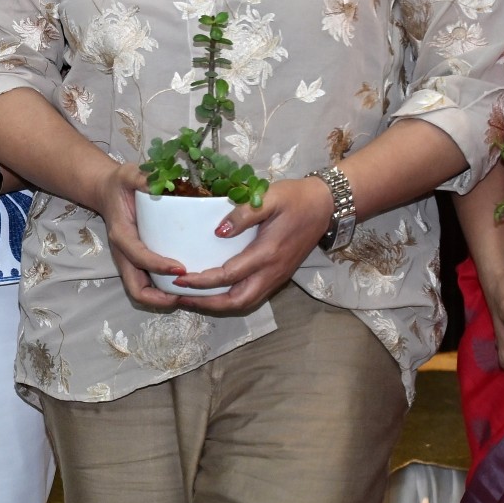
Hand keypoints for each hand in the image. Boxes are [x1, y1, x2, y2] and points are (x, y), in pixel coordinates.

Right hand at [89, 159, 184, 310]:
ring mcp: (130, 261)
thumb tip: (164, 182)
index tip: (182, 268)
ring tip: (190, 295)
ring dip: (163, 299)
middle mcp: (124, 254)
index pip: (137, 256)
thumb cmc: (121, 184)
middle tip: (188, 294)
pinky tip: (186, 285)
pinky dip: (164, 291)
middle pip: (136, 289)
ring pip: (142, 292)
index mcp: (121, 234)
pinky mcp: (137, 262)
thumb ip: (142, 178)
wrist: (106, 192)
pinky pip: (148, 284)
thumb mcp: (129, 174)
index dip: (158, 265)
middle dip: (160, 298)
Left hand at [170, 175, 333, 311]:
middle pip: (237, 301)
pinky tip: (214, 292)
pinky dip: (231, 299)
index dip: (202, 281)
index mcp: (267, 253)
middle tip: (180, 296)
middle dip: (207, 303)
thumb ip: (243, 214)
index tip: (179, 279)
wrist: (324, 206)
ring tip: (193, 298)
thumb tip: (218, 232)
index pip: (228, 275)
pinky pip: (252, 296)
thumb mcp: (269, 197)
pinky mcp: (278, 275)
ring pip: (246, 302)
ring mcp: (276, 276)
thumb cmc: (294, 199)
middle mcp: (272, 271)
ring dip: (218, 305)